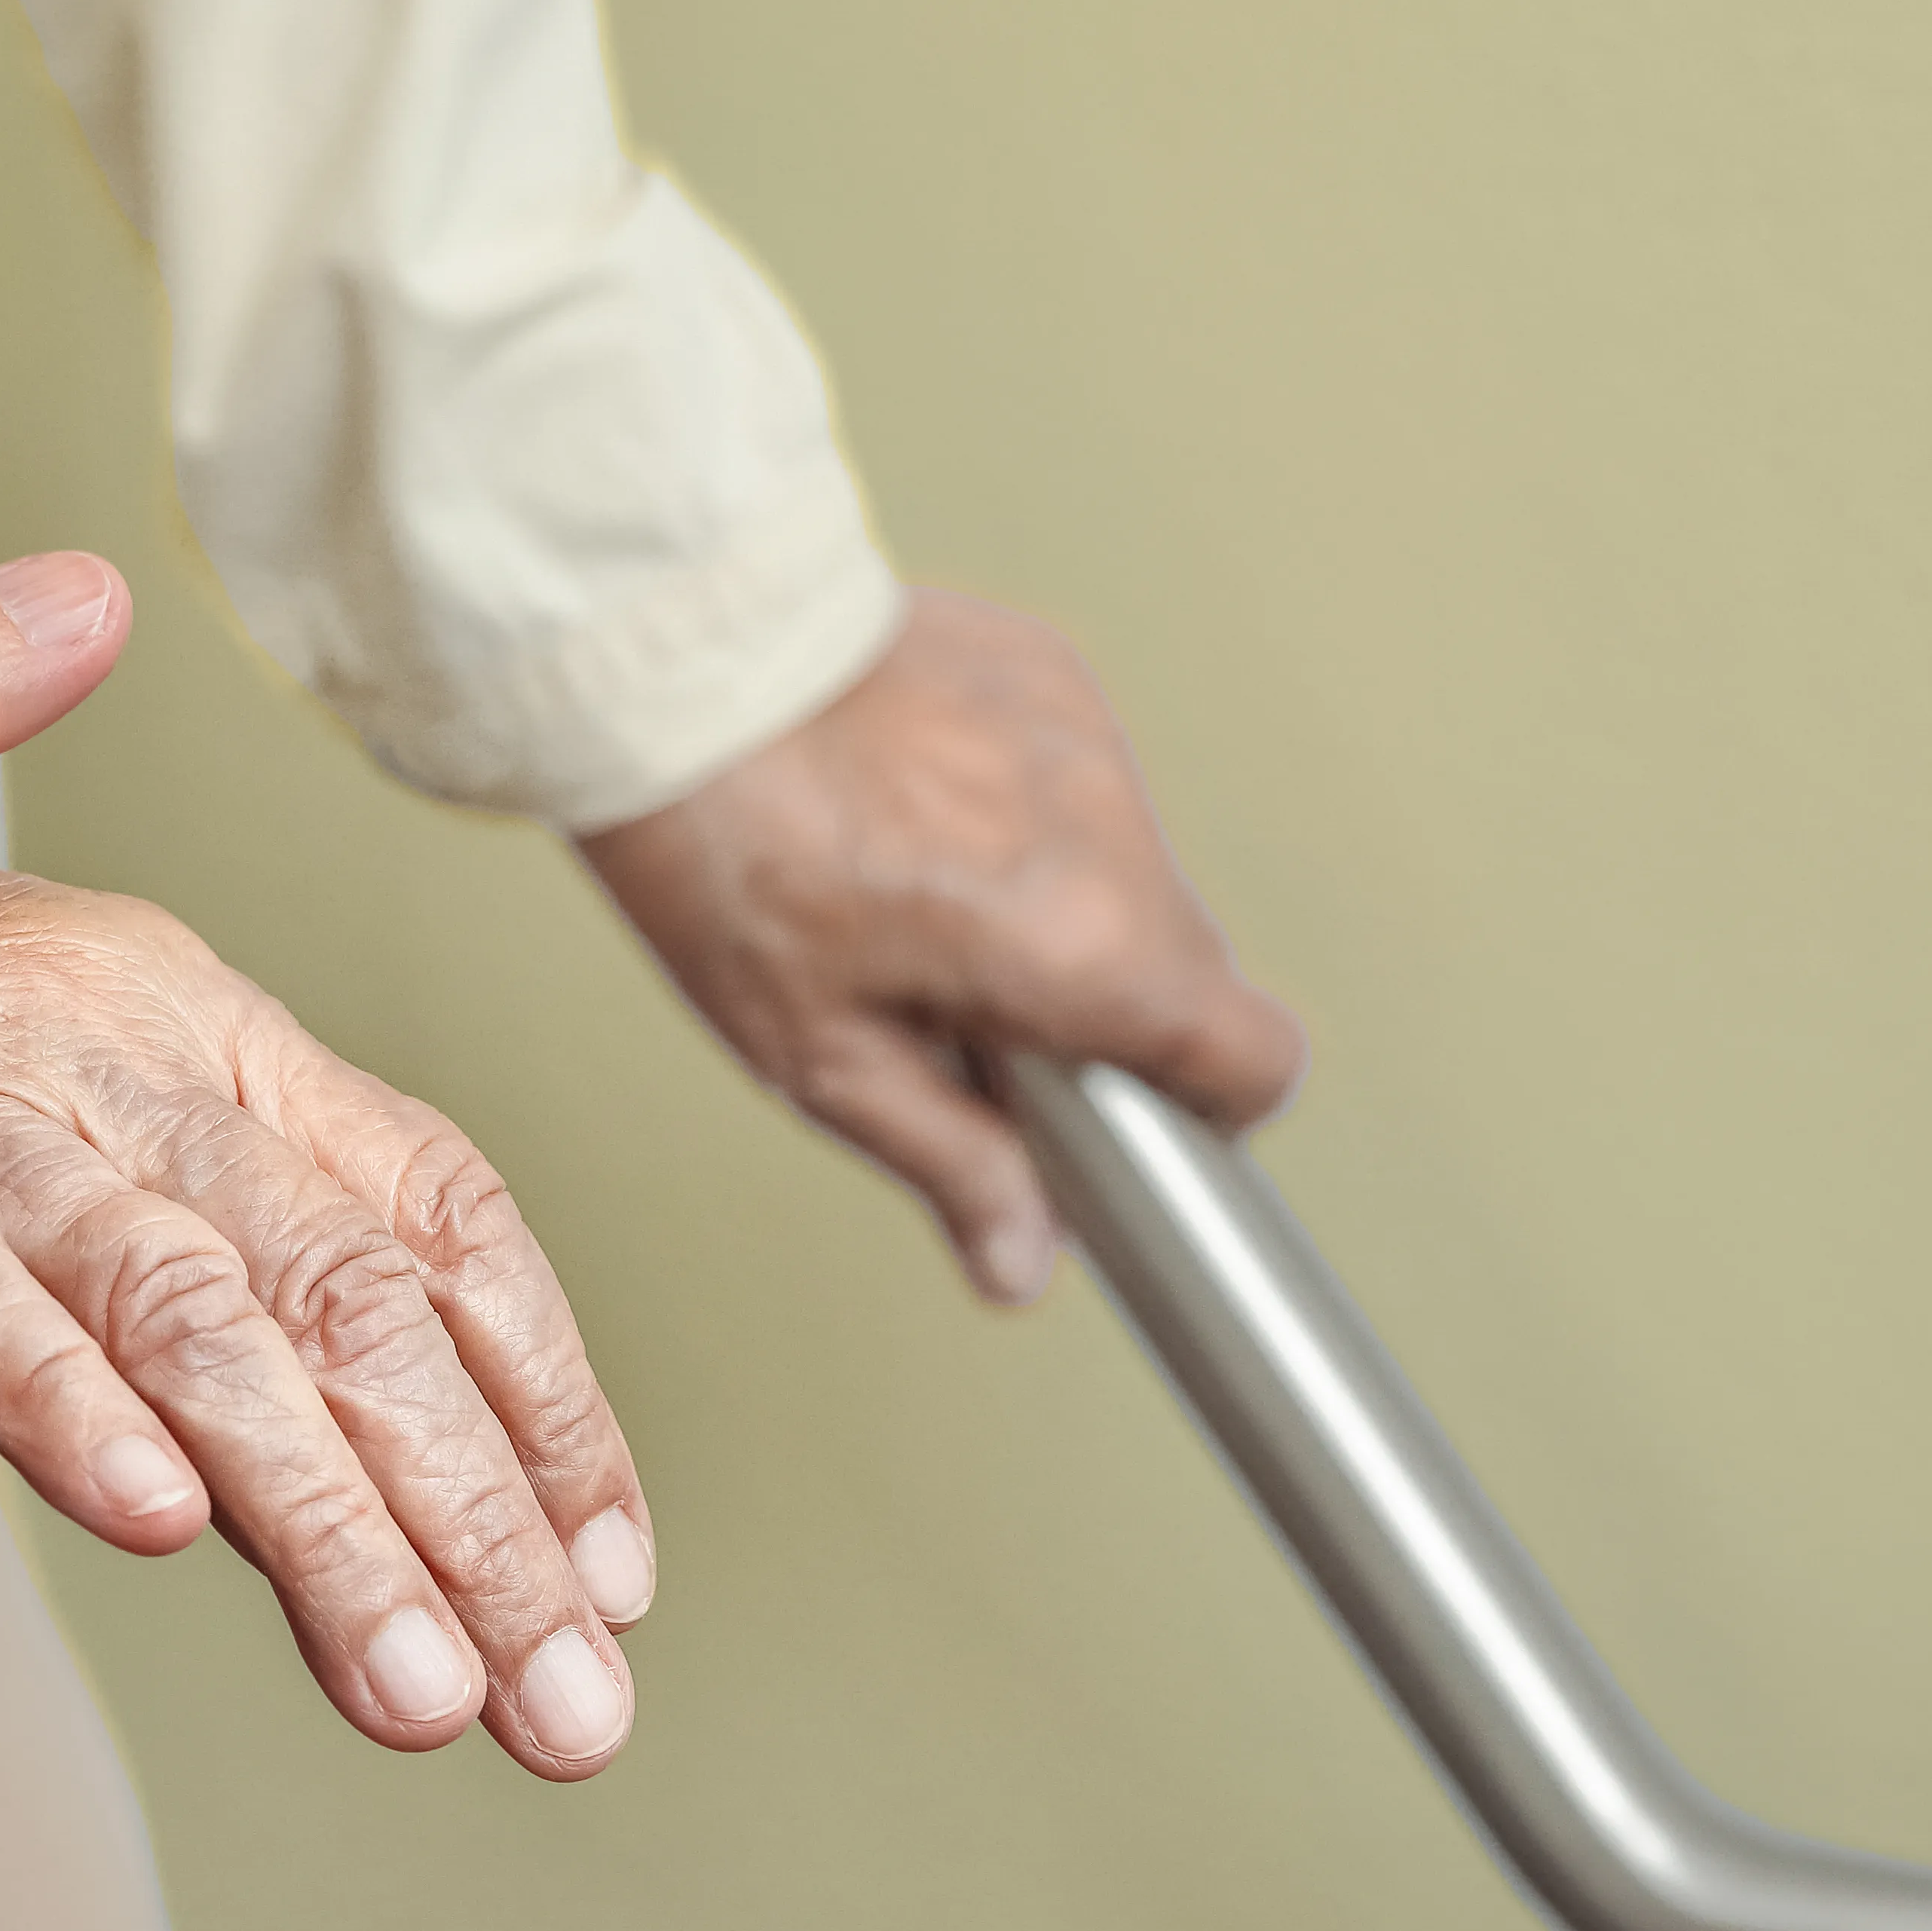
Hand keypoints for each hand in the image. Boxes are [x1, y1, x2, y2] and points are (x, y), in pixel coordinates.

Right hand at [0, 835, 650, 1778]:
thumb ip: (204, 1261)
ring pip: (191, 1318)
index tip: (611, 1582)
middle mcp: (123, 1061)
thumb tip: (307, 1491)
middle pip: (350, 1300)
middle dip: (476, 1523)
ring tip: (419, 1691)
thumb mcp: (77, 1098)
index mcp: (211, 1035)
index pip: (438, 1219)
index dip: (544, 1400)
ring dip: (321, 1518)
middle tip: (568, 1715)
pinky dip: (60, 1400)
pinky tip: (156, 1520)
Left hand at [576, 588, 1302, 1301]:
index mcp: (1082, 946)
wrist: (673, 673)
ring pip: (1134, 864)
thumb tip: (1021, 1262)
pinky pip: (1079, 774)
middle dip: (1111, 1005)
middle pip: (1188, 963)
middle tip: (986, 1015)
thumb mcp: (824, 1056)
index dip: (1215, 1106)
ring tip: (933, 902)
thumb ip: (953, 1164)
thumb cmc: (727, 858)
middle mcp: (1115, 832)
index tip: (1139, 1112)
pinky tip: (924, 809)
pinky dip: (1027, 809)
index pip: (1258, 1054)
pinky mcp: (1050, 668)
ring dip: (1069, 903)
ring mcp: (1089, 735)